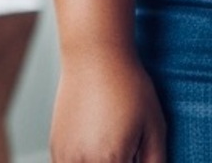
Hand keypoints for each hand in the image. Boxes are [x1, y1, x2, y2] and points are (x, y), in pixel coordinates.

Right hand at [50, 45, 166, 162]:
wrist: (95, 58)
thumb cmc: (127, 85)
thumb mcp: (154, 122)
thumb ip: (155, 158)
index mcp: (111, 161)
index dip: (134, 162)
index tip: (136, 153)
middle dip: (119, 161)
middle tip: (129, 145)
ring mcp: (66, 158)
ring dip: (103, 160)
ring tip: (113, 138)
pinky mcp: (56, 149)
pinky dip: (86, 159)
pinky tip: (98, 138)